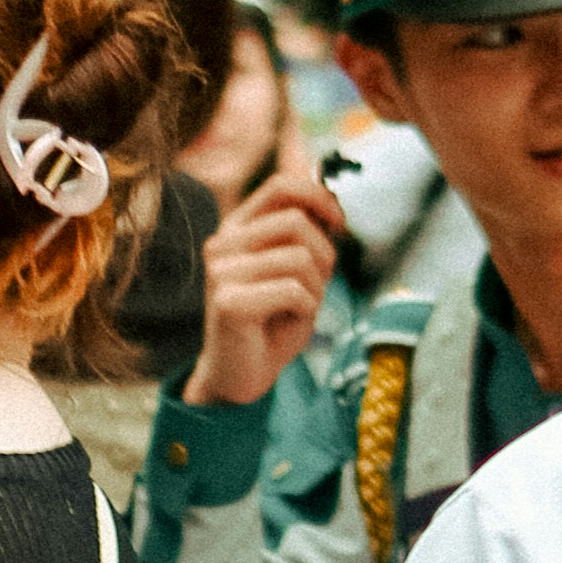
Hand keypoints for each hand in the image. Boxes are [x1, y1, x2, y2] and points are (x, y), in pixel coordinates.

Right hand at [189, 176, 343, 408]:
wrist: (240, 376)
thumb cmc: (272, 323)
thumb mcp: (294, 270)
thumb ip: (305, 235)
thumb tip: (328, 194)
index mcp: (237, 228)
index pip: (282, 185)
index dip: (320, 197)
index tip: (340, 224)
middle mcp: (222, 243)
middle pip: (296, 220)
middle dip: (324, 254)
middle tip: (318, 286)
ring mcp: (221, 271)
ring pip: (299, 258)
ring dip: (316, 288)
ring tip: (300, 308)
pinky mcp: (227, 302)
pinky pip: (293, 291)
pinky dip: (306, 309)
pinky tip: (288, 324)